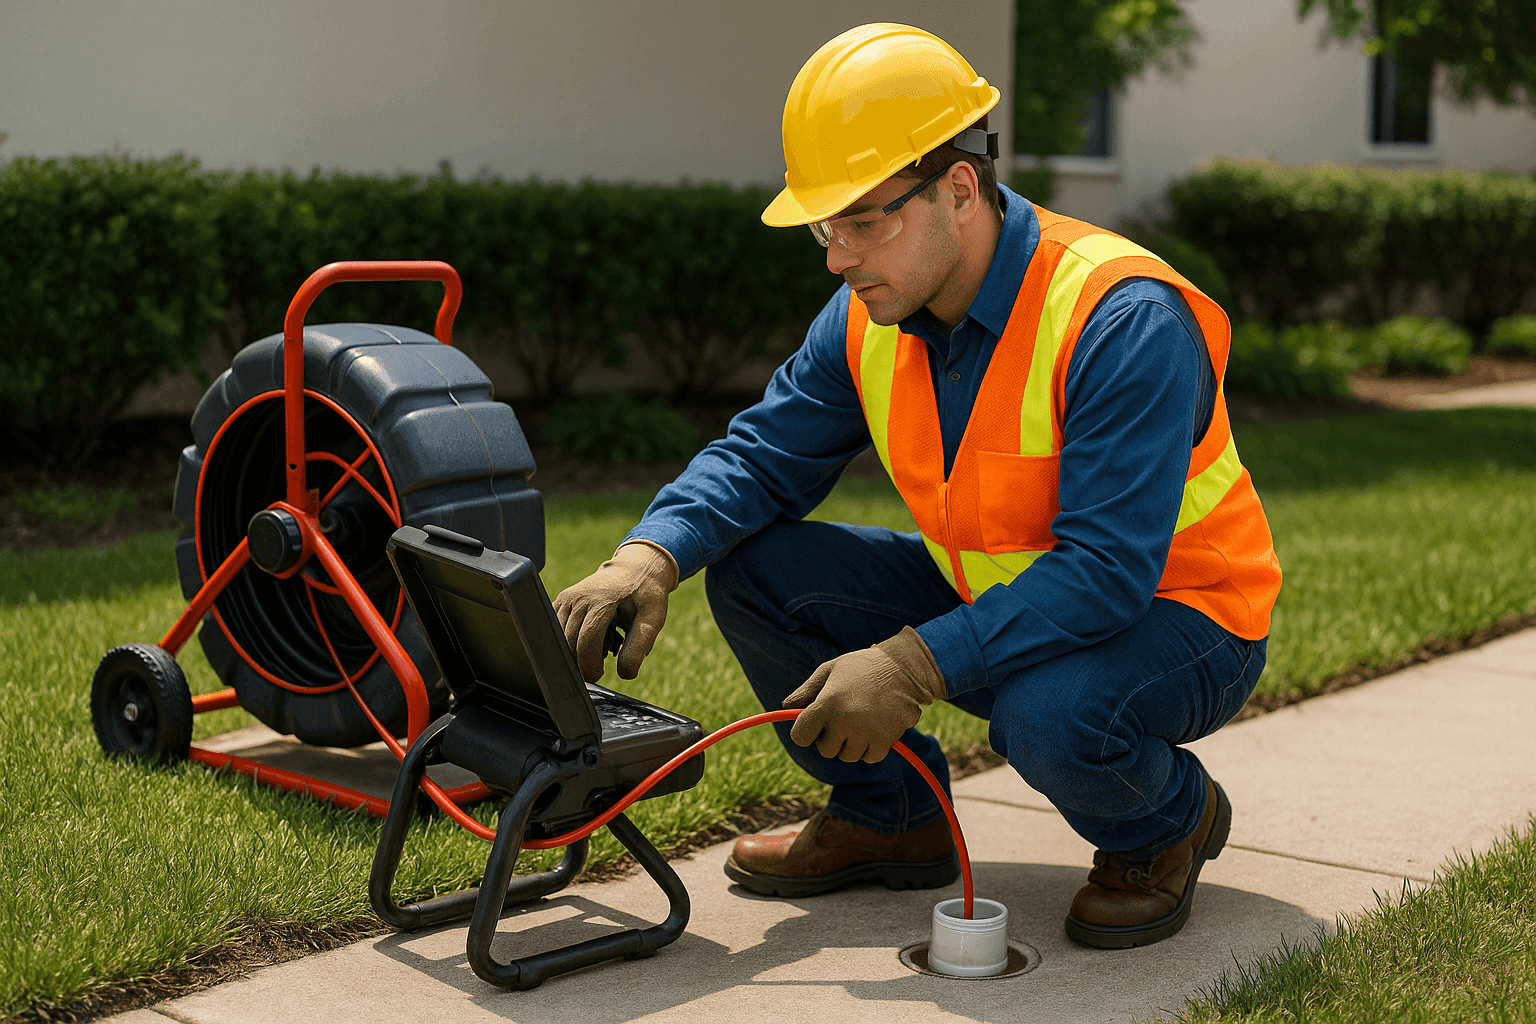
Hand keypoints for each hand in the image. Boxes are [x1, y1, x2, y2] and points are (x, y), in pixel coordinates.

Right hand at [552, 541, 678, 681]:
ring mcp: (566, 598)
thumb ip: (640, 645)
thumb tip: (625, 674)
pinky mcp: (560, 602)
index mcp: (601, 600)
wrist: (635, 569)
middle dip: (581, 663)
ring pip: (559, 639)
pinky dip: (567, 641)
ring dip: (574, 652)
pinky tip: (587, 639)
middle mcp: (579, 597)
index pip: (586, 641)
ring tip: (597, 649)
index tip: (599, 676)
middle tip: (599, 668)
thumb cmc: (645, 596)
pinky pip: (556, 630)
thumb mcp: (653, 618)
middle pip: (569, 643)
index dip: (590, 665)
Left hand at [785, 626, 946, 763]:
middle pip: (825, 750)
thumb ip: (806, 691)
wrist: (902, 667)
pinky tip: (874, 728)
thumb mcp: (829, 670)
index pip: (800, 737)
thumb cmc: (860, 666)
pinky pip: (869, 757)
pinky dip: (870, 748)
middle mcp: (844, 721)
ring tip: (860, 721)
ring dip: (851, 744)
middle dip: (831, 738)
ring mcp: (865, 733)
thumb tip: (785, 707)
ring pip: (848, 756)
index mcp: (826, 704)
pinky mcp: (885, 741)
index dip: (806, 731)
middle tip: (843, 718)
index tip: (815, 724)